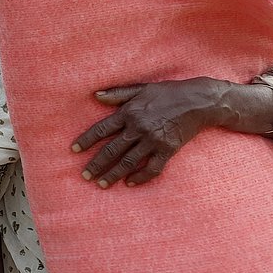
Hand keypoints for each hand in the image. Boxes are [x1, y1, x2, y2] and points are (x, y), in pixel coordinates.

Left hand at [72, 79, 227, 187]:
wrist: (199, 101)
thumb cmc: (168, 93)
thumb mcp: (141, 88)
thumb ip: (118, 94)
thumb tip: (96, 96)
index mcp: (129, 113)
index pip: (101, 129)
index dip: (86, 141)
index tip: (74, 151)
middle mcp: (138, 128)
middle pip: (112, 150)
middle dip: (96, 164)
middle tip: (84, 176)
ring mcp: (153, 140)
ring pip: (128, 162)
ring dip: (113, 174)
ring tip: (101, 184)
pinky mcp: (168, 150)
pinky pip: (152, 168)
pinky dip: (140, 177)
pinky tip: (129, 183)